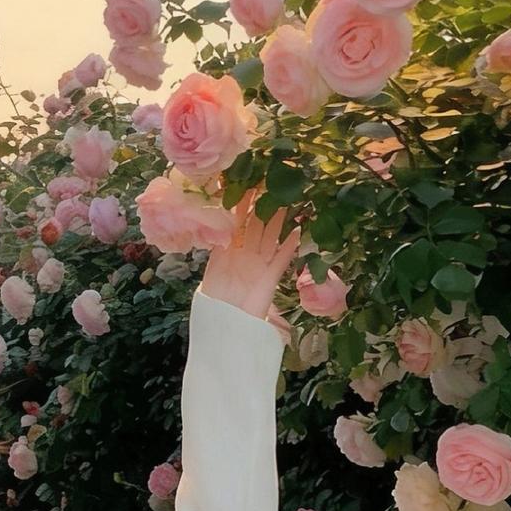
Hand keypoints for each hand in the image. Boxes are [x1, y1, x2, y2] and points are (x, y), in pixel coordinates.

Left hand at [199, 186, 304, 320]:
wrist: (223, 328)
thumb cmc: (214, 301)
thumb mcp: (212, 268)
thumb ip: (219, 245)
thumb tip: (221, 220)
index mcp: (229, 250)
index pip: (237, 221)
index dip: (243, 204)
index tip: (248, 183)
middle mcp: (246, 254)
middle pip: (257, 225)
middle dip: (263, 205)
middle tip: (272, 183)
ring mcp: (259, 264)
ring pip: (270, 236)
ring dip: (278, 219)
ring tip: (288, 199)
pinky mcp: (270, 277)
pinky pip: (281, 258)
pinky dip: (290, 246)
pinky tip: (298, 231)